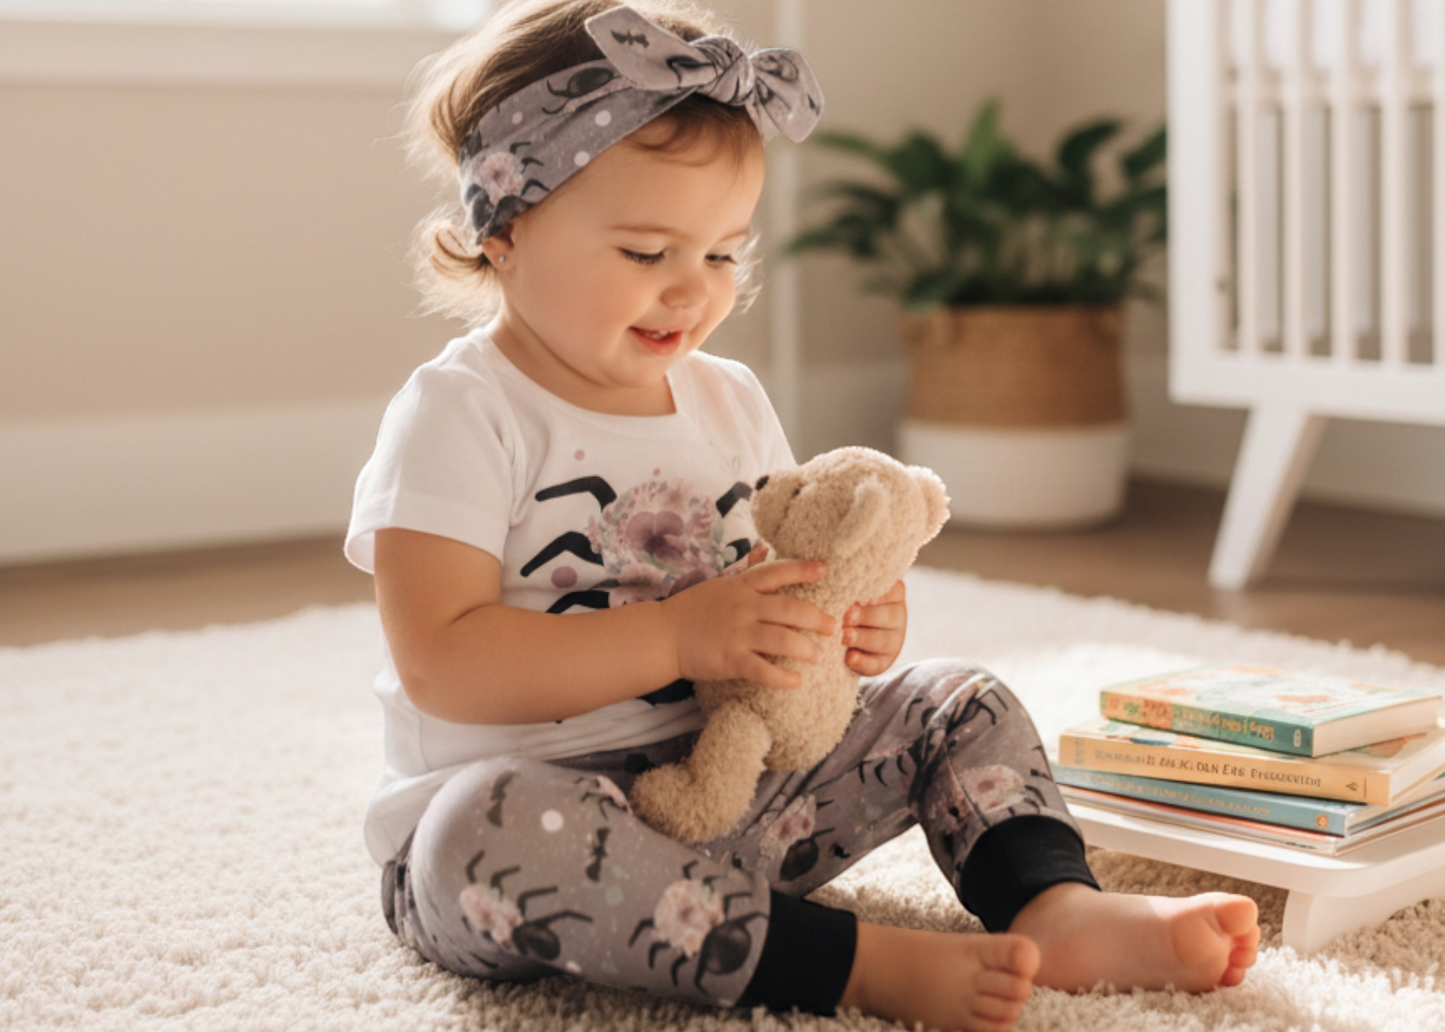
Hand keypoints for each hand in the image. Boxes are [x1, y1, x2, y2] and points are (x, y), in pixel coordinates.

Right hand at [662, 556, 837, 690]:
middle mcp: (743, 607)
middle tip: (834, 626)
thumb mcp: (720, 583)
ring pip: (782, 639)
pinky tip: (796, 682)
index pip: (777, 572)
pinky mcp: (730, 660)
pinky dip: (782, 678)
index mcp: (742, 587)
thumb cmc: (693, 609)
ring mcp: (737, 634)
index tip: (825, 570)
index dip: (803, 570)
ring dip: (806, 649)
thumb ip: (747, 570)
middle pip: (789, 608)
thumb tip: (766, 548)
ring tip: (819, 656)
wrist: (663, 635)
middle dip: (816, 618)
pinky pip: (763, 670)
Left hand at [841, 579, 906, 675]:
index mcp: (893, 594)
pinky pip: (875, 663)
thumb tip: (833, 576)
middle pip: (886, 616)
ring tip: (844, 636)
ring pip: (881, 640)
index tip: (864, 596)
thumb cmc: (851, 603)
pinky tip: (850, 657)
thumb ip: (851, 587)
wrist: (852, 635)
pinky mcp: (883, 662)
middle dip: (865, 617)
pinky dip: (862, 662)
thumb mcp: (854, 591)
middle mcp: (897, 616)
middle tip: (846, 617)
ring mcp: (893, 641)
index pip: (893, 591)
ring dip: (861, 638)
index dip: (879, 594)